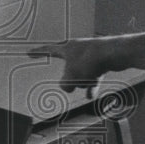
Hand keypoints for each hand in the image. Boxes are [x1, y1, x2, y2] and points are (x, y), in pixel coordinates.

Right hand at [29, 34, 144, 92]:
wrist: (115, 54)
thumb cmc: (90, 61)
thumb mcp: (70, 77)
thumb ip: (65, 84)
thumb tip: (69, 87)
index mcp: (66, 48)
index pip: (47, 50)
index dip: (37, 53)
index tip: (29, 53)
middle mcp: (78, 49)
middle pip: (67, 69)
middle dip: (71, 78)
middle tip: (76, 82)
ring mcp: (91, 55)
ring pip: (81, 74)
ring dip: (83, 82)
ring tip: (89, 84)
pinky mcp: (102, 62)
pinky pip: (92, 77)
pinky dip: (91, 86)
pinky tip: (91, 95)